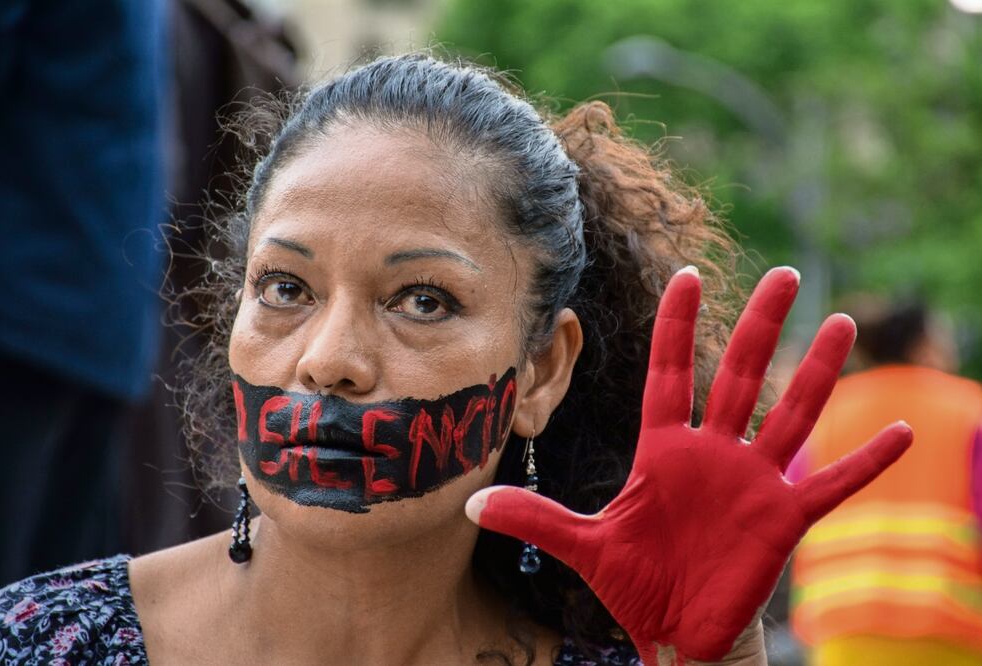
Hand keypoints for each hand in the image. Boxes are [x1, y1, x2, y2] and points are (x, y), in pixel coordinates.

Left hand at [465, 266, 911, 662]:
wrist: (673, 631)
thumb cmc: (633, 582)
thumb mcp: (584, 544)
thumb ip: (536, 516)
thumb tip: (472, 502)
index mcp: (663, 450)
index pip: (669, 373)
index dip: (676, 325)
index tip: (685, 275)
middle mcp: (712, 453)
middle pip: (739, 375)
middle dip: (759, 326)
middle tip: (782, 274)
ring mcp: (752, 481)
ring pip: (790, 414)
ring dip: (817, 373)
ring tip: (842, 324)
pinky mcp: (783, 518)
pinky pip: (830, 484)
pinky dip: (863, 462)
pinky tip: (901, 433)